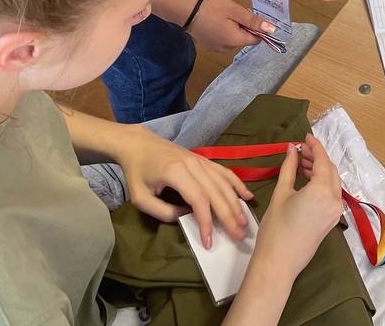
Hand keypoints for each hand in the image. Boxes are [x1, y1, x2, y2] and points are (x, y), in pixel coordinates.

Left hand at [114, 126, 253, 249]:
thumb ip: (163, 212)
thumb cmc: (137, 172)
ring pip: (224, 183)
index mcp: (177, 173)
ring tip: (244, 222)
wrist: (138, 144)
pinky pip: (224, 172)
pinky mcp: (203, 159)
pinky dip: (237, 184)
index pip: (198, 200)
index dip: (206, 221)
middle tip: (239, 236)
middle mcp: (194, 164)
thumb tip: (186, 218)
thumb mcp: (141, 198)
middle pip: (216, 193)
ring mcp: (201, 160)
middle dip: (229, 216)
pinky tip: (247, 196)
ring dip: (236, 204)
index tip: (209, 241)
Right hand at [188, 0, 277, 51]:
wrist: (187, 11)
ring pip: (234, 39)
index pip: (256, 39)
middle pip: (244, 39)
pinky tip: (217, 21)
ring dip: (234, 28)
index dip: (257, 29)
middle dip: (244, 27)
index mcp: (236, 41)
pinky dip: (224, 31)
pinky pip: (224, 39)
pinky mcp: (209, 45)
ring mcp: (217, 48)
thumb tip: (271, 29)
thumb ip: (253, 21)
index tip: (250, 17)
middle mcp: (228, 49)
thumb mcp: (235, 11)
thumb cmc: (212, 9)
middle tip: (234, 13)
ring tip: (224, 16)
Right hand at [255, 136, 343, 279]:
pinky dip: (322, 184)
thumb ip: (289, 168)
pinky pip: (331, 195)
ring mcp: (335, 211)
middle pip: (330, 170)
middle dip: (317, 158)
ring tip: (301, 164)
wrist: (279, 262)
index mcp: (323, 190)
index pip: (323, 160)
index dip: (315, 146)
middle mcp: (334, 199)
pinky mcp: (332, 221)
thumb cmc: (276, 227)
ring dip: (320, 171)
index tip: (305, 137)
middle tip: (300, 151)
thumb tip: (292, 149)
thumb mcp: (281, 193)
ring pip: (332, 183)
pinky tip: (307, 180)